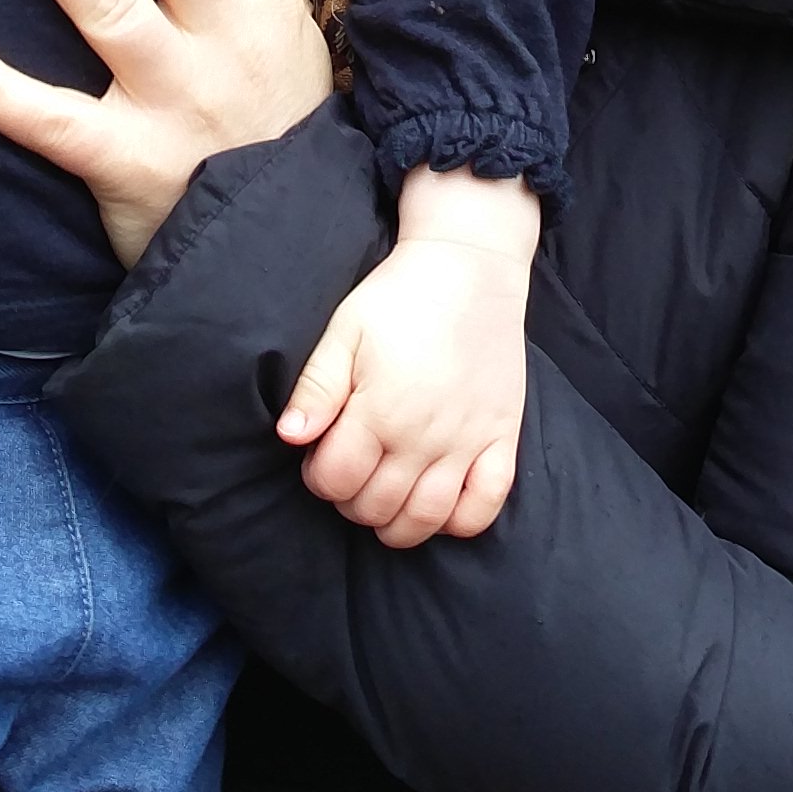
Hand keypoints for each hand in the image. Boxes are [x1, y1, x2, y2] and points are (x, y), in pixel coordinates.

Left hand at [282, 167, 537, 546]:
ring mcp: (467, 442)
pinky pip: (484, 507)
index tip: (321, 456)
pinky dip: (459, 521)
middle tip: (352, 471)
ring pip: (426, 520)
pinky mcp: (503, 438)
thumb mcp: (345, 330)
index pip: (336, 480)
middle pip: (375, 507)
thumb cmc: (399, 297)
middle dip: (351, 500)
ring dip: (396, 524)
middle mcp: (424, 436)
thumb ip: (317, 387)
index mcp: (380, 409)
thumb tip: (289, 436)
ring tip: (385, 499)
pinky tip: (438, 505)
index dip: (318, 477)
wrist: (471, 267)